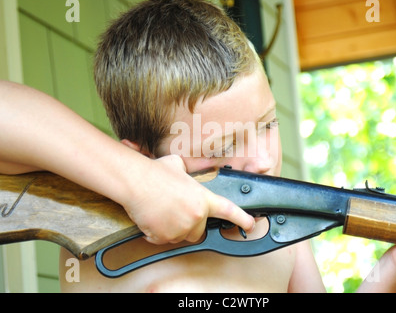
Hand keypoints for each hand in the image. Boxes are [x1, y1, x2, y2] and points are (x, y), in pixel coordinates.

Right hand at [121, 154, 254, 244]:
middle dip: (190, 225)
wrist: (136, 181)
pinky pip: (162, 240)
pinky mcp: (163, 237)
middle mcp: (195, 216)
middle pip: (198, 232)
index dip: (243, 219)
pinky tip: (152, 217)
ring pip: (179, 236)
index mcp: (203, 199)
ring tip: (161, 211)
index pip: (229, 210)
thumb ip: (192, 171)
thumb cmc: (156, 171)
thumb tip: (194, 165)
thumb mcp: (180, 165)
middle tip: (176, 211)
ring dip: (172, 228)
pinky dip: (157, 233)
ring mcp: (180, 228)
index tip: (250, 225)